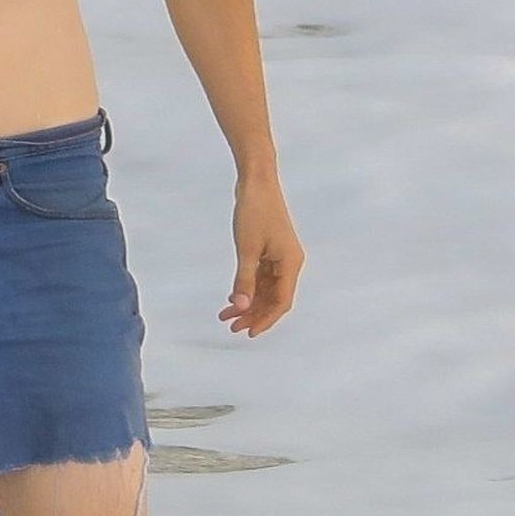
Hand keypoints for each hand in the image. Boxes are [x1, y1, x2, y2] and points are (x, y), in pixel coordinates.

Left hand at [219, 182, 304, 337]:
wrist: (256, 182)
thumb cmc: (255, 212)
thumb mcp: (246, 249)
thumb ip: (244, 280)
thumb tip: (240, 307)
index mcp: (291, 264)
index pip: (281, 302)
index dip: (265, 320)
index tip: (247, 333)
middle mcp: (289, 263)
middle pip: (273, 298)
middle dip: (253, 314)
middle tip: (231, 327)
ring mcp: (279, 256)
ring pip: (265, 289)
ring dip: (247, 302)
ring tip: (225, 315)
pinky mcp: (270, 250)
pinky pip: (260, 277)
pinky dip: (247, 288)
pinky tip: (231, 297)